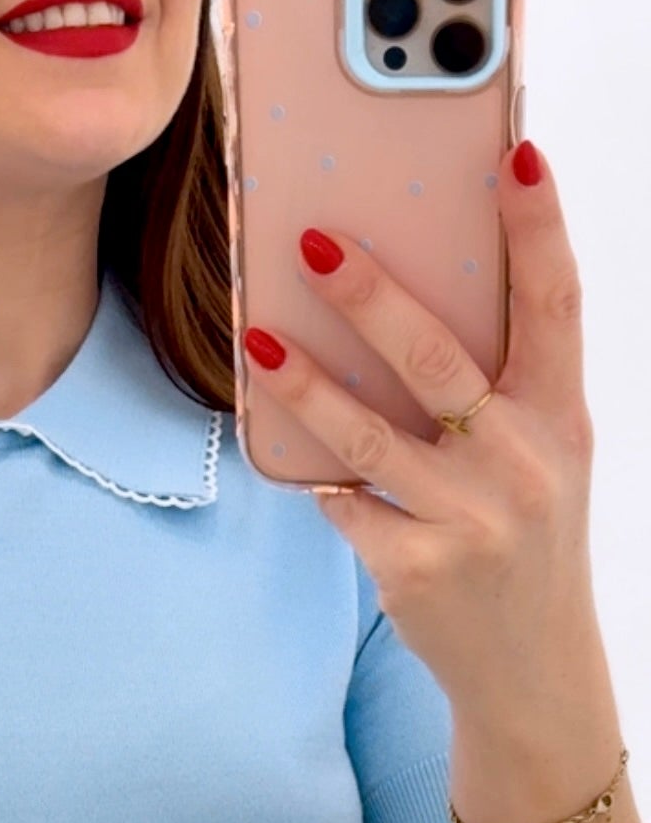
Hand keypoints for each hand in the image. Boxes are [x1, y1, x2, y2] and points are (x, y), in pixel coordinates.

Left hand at [242, 141, 599, 721]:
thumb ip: (500, 386)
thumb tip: (410, 293)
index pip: (557, 302)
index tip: (514, 154)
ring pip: (370, 435)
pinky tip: (284, 443)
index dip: (538, 226)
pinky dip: (316, 474)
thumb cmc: (525, 537)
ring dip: (307, 383)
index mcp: (562, 417)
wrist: (532, 668)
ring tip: (259, 339)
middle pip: (440, 360)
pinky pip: (346, 503)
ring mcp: (470, 520)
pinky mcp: (417, 569)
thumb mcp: (542, 455)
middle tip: (315, 243)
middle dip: (372, 298)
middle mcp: (525, 464)